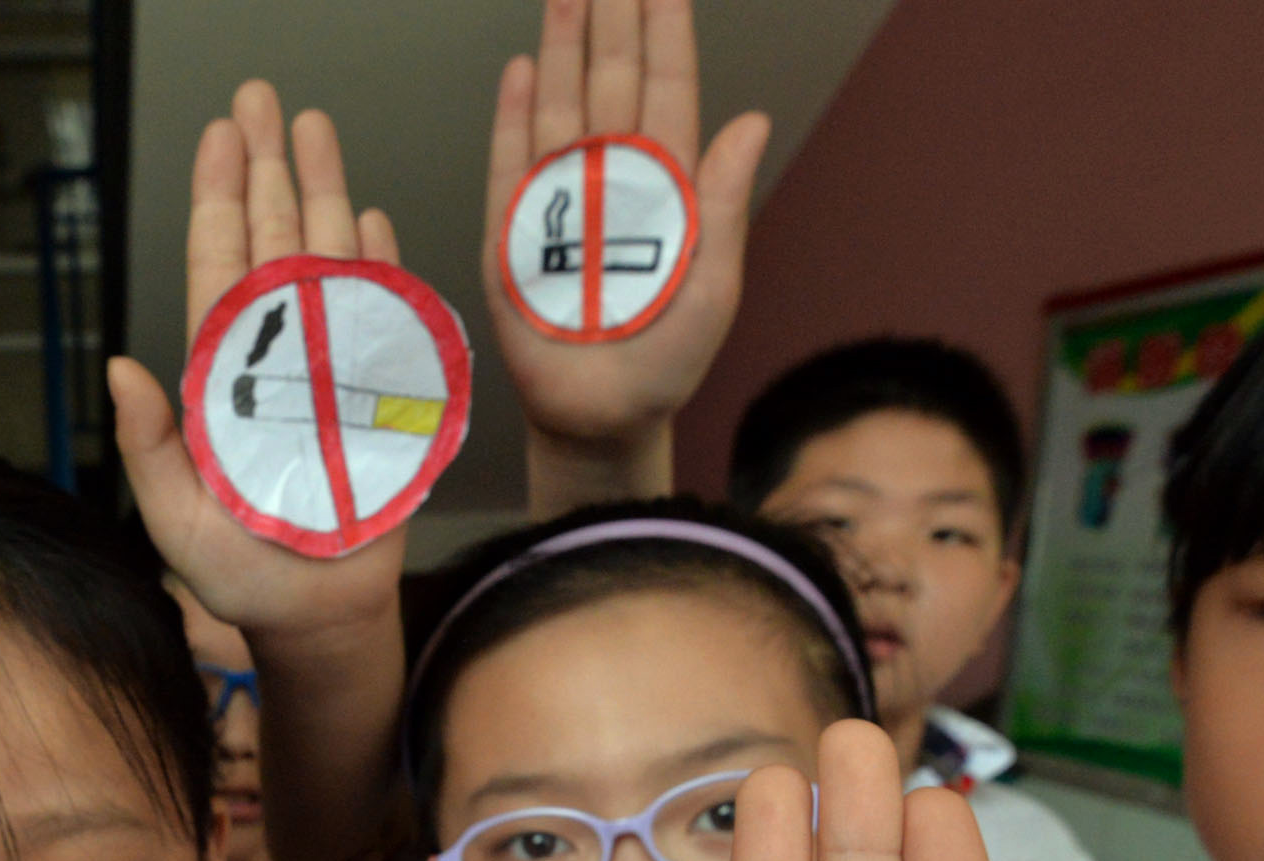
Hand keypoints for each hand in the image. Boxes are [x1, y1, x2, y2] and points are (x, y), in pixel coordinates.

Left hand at [112, 81, 410, 647]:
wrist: (319, 614)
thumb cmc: (243, 574)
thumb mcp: (178, 516)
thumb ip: (149, 444)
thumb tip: (120, 370)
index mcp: (224, 376)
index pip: (219, 266)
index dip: (219, 198)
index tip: (218, 136)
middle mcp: (277, 357)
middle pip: (271, 240)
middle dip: (266, 166)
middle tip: (261, 99)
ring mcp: (330, 367)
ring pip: (324, 259)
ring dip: (321, 191)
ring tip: (314, 127)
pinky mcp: (380, 392)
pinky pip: (383, 311)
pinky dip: (380, 261)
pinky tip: (369, 215)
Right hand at [486, 0, 769, 510]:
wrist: (601, 418)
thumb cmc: (664, 362)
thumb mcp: (713, 290)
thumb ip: (726, 207)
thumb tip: (751, 122)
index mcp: (670, 187)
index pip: (667, 88)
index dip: (665, 31)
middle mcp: (614, 179)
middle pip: (611, 78)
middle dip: (610, 15)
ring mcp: (561, 200)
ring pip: (562, 103)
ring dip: (563, 44)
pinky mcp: (514, 233)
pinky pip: (511, 161)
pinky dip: (515, 114)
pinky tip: (526, 67)